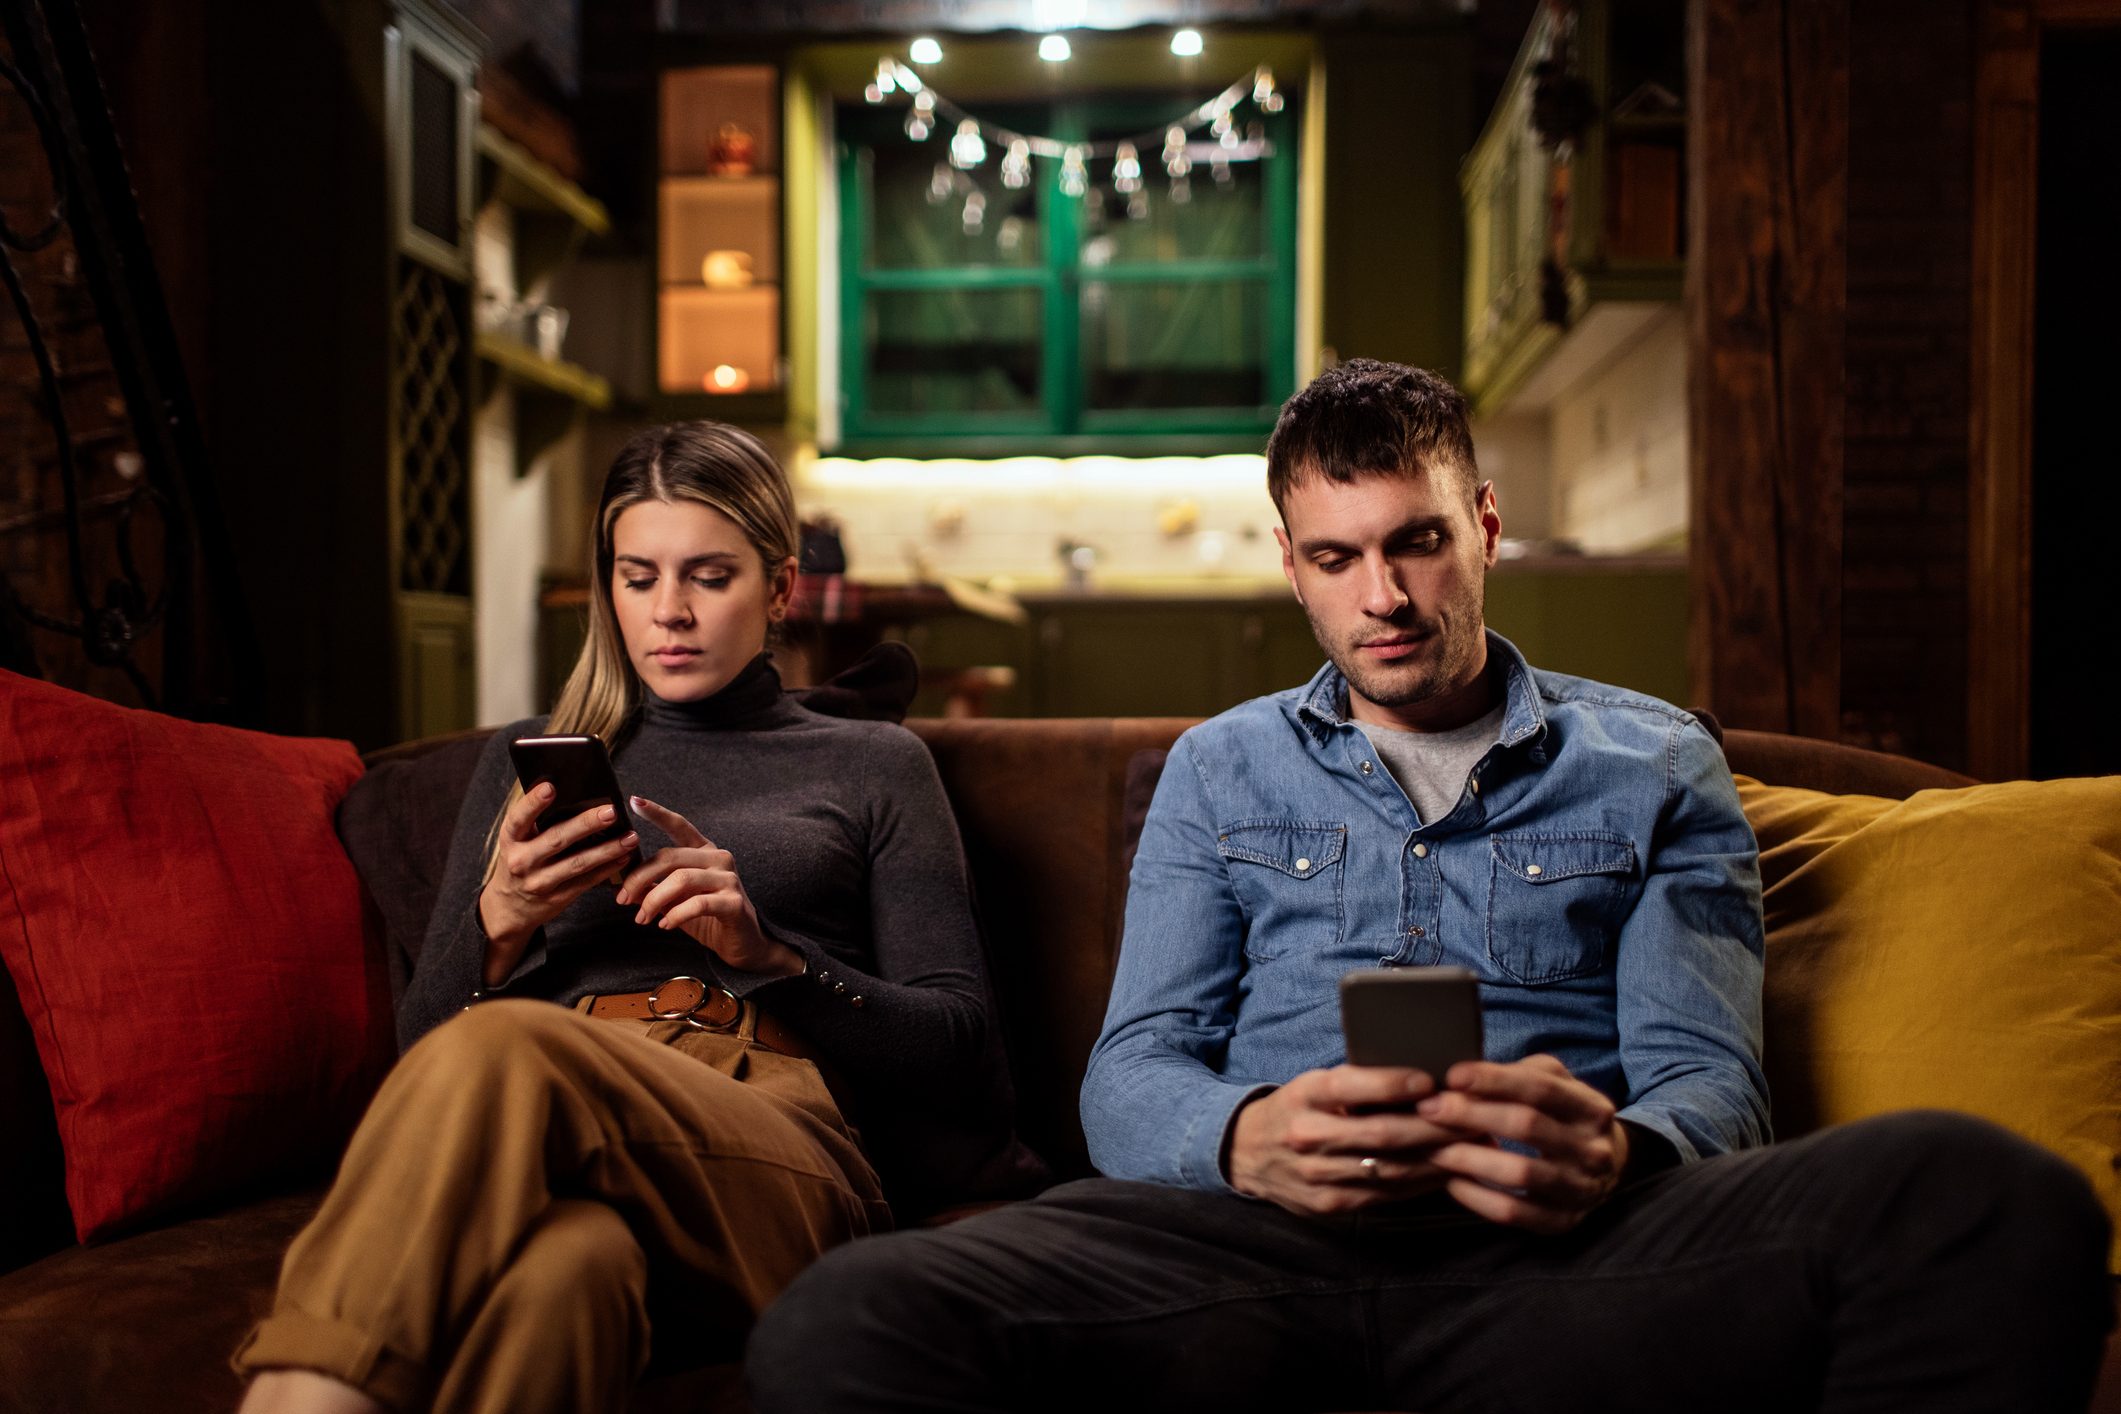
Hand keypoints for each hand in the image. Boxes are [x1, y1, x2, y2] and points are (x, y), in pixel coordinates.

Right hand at [477, 782, 639, 984]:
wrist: (509, 907)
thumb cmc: (520, 861)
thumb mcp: (517, 841)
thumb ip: (536, 821)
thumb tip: (572, 792)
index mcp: (510, 840)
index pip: (518, 818)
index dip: (533, 803)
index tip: (550, 787)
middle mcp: (521, 861)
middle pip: (556, 839)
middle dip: (586, 824)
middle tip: (611, 812)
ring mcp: (539, 882)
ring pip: (577, 863)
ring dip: (607, 849)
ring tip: (630, 837)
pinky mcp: (556, 898)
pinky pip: (586, 882)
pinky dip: (607, 869)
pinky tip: (623, 857)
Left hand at [615, 797, 803, 977]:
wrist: (742, 944)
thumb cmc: (707, 918)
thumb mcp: (675, 901)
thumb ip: (654, 888)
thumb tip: (623, 887)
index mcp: (704, 852)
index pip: (680, 826)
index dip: (657, 813)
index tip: (633, 801)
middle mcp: (719, 858)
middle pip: (670, 857)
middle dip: (640, 878)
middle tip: (623, 899)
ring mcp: (729, 879)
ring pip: (681, 879)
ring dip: (654, 900)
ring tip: (643, 918)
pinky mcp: (734, 902)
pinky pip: (697, 903)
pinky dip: (675, 915)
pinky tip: (665, 925)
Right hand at [1226, 1065, 1469, 1215]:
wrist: (1245, 1153)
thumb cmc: (1296, 1108)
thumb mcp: (1313, 1084)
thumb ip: (1357, 1084)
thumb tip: (1423, 1079)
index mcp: (1303, 1096)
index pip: (1348, 1085)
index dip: (1391, 1083)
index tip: (1431, 1079)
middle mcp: (1307, 1136)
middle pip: (1380, 1133)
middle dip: (1433, 1125)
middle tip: (1474, 1116)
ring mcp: (1318, 1176)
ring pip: (1390, 1168)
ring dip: (1437, 1157)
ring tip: (1473, 1145)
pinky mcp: (1329, 1204)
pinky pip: (1385, 1193)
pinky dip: (1420, 1181)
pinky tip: (1446, 1170)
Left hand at [1418, 1054, 1629, 1234]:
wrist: (1610, 1168)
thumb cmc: (1564, 1116)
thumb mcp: (1558, 1085)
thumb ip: (1521, 1074)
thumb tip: (1464, 1075)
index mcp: (1592, 1108)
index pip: (1540, 1088)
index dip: (1494, 1079)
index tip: (1452, 1075)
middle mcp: (1593, 1150)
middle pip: (1526, 1126)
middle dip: (1471, 1115)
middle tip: (1430, 1109)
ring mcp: (1581, 1189)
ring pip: (1519, 1173)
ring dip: (1469, 1159)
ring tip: (1433, 1147)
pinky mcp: (1563, 1221)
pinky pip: (1514, 1213)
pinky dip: (1477, 1198)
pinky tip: (1451, 1182)